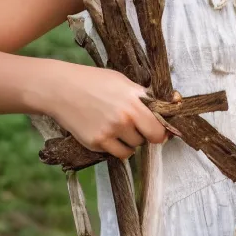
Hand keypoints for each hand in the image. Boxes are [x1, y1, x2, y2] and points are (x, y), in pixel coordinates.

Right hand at [43, 61, 168, 158]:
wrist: (61, 89)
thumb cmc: (93, 81)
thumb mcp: (122, 81)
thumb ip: (143, 96)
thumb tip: (174, 102)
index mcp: (134, 98)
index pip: (160, 124)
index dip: (163, 129)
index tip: (164, 131)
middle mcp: (125, 116)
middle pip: (150, 138)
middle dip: (148, 135)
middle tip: (138, 127)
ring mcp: (110, 131)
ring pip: (134, 147)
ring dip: (130, 141)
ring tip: (116, 125)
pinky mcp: (97, 143)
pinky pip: (117, 154)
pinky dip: (116, 147)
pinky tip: (107, 132)